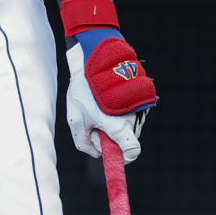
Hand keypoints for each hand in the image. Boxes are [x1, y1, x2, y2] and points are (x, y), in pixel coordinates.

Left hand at [66, 38, 155, 163]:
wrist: (94, 57)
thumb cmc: (83, 90)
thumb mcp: (75, 120)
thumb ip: (83, 143)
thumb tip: (97, 152)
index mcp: (119, 126)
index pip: (133, 152)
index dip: (123, 157)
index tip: (112, 153)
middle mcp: (134, 117)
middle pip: (126, 139)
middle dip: (111, 137)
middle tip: (94, 122)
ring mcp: (139, 105)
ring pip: (127, 125)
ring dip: (113, 122)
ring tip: (98, 105)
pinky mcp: (140, 96)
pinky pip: (130, 112)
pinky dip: (118, 111)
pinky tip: (105, 98)